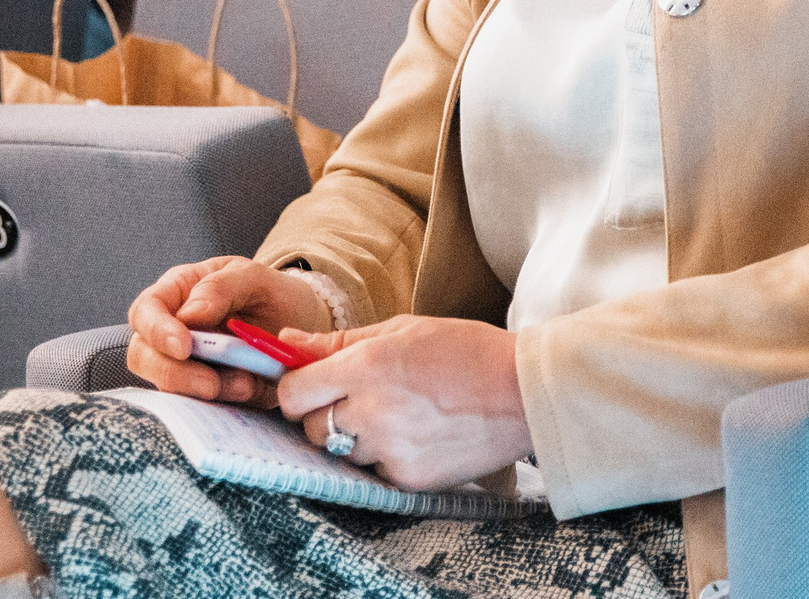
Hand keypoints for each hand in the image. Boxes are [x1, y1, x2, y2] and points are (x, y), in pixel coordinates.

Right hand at [127, 256, 330, 404]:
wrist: (301, 325)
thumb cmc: (271, 294)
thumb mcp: (254, 277)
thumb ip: (220, 287)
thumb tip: (189, 316)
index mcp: (178, 293)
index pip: (145, 311)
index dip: (156, 331)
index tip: (184, 347)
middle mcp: (173, 331)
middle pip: (144, 356)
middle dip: (175, 374)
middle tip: (212, 384)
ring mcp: (186, 365)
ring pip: (169, 388)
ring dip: (205, 391)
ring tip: (247, 385)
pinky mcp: (205, 392)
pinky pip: (199, 406)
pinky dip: (224, 403)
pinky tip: (252, 391)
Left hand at [272, 315, 531, 492]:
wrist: (523, 392)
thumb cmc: (464, 350)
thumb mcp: (400, 329)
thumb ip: (338, 341)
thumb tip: (286, 340)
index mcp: (365, 366)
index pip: (292, 392)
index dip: (295, 388)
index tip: (311, 384)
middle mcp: (371, 411)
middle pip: (309, 428)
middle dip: (321, 414)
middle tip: (355, 399)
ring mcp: (390, 450)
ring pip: (341, 452)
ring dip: (354, 438)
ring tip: (395, 415)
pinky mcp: (410, 479)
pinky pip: (375, 472)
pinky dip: (385, 457)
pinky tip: (415, 435)